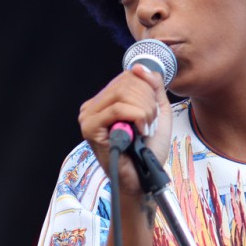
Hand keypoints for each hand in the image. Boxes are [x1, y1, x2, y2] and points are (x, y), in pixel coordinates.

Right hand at [78, 64, 172, 196]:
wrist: (144, 178)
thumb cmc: (148, 148)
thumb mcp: (156, 110)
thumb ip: (152, 86)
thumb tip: (139, 67)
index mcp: (107, 99)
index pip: (129, 75)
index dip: (148, 89)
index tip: (152, 112)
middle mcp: (94, 105)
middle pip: (128, 82)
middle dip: (148, 102)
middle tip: (149, 124)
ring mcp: (89, 115)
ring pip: (124, 93)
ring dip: (145, 111)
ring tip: (145, 130)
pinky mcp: (90, 127)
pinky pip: (118, 109)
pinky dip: (138, 118)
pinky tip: (140, 132)